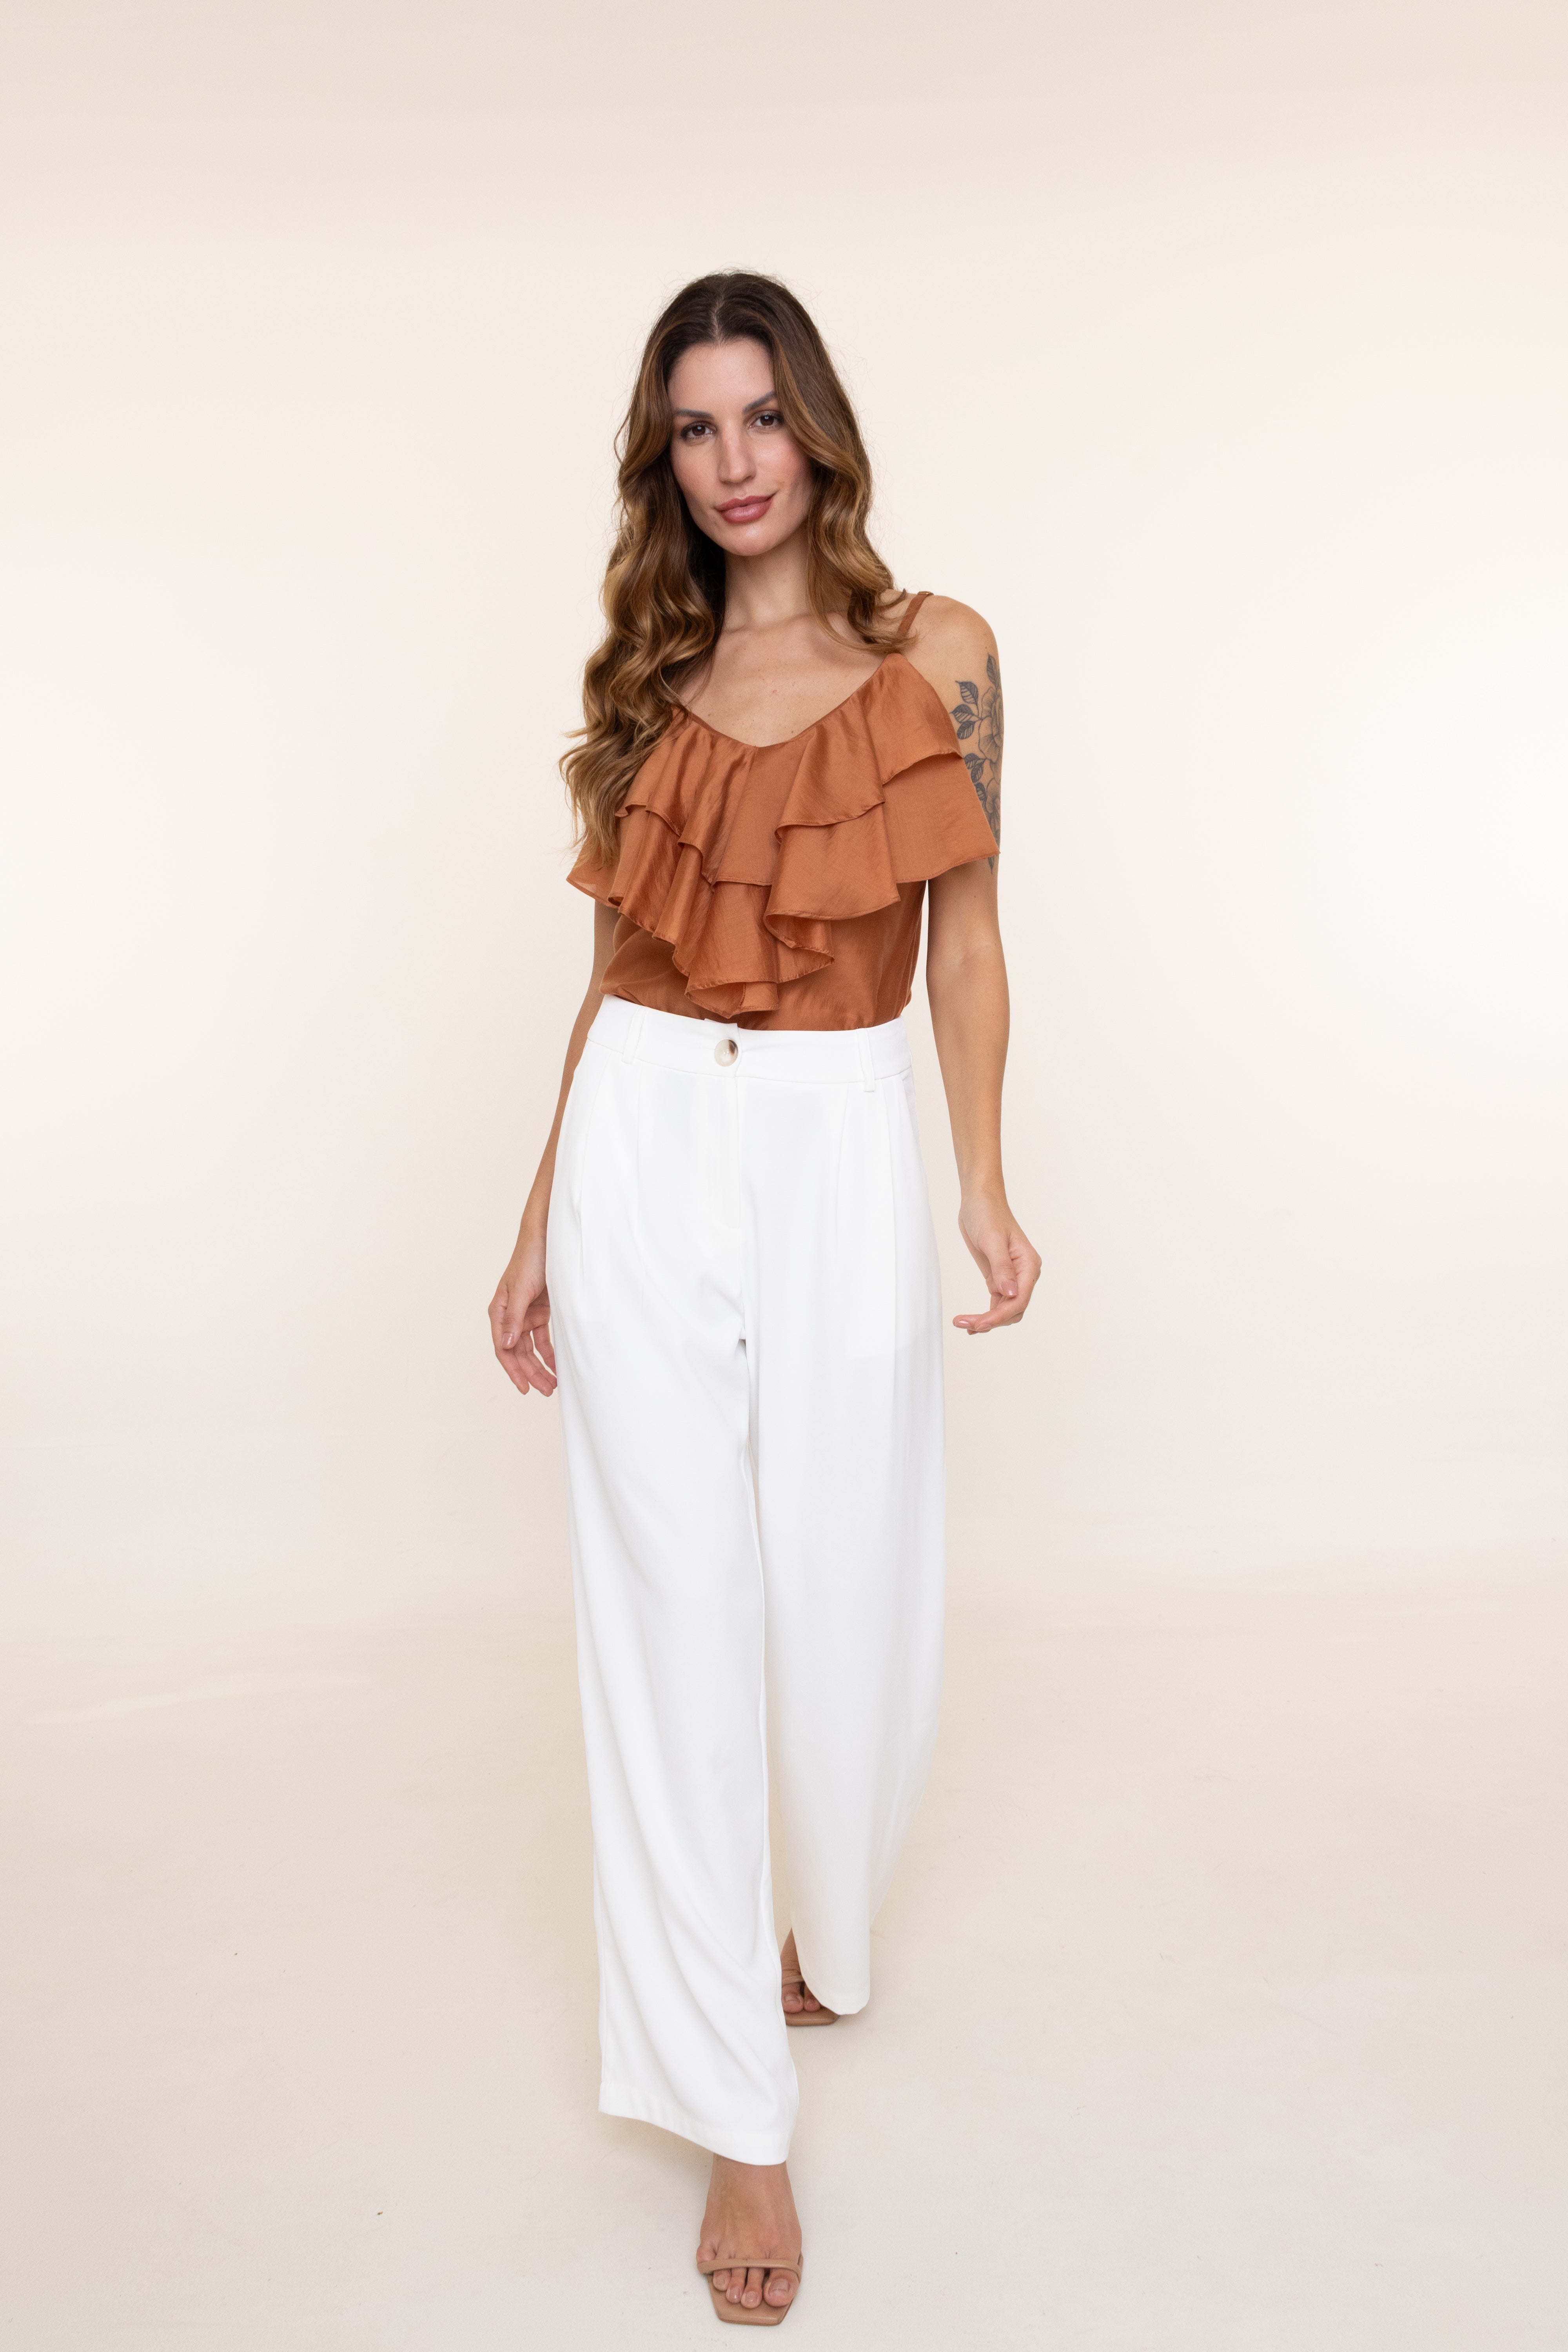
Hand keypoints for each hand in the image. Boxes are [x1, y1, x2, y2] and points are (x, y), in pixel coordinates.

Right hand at [488, 1228, 556, 1396]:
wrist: (549, 1238)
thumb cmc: (531, 1259)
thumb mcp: (521, 1289)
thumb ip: (513, 1318)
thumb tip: (505, 1346)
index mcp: (500, 1311)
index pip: (503, 1348)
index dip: (513, 1370)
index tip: (524, 1388)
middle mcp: (510, 1315)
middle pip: (517, 1352)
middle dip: (530, 1373)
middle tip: (547, 1390)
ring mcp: (526, 1314)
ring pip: (530, 1348)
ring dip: (540, 1366)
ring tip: (553, 1384)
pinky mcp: (541, 1311)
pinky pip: (543, 1338)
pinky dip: (550, 1352)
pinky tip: (558, 1364)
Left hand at [954, 1191, 1040, 1333]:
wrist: (979, 1201)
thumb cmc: (988, 1214)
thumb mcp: (992, 1241)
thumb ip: (1002, 1268)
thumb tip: (1011, 1294)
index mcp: (1029, 1265)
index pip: (1019, 1299)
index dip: (1000, 1316)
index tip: (979, 1324)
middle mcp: (1024, 1274)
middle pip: (1013, 1309)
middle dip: (992, 1321)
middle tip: (966, 1326)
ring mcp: (1012, 1277)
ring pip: (1005, 1309)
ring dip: (987, 1320)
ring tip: (963, 1324)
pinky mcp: (998, 1277)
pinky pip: (997, 1303)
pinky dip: (986, 1314)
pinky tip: (972, 1322)